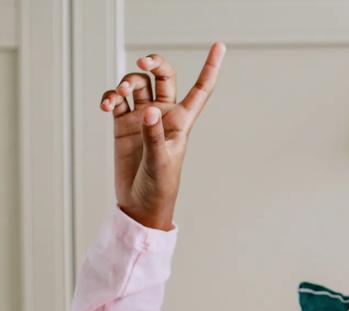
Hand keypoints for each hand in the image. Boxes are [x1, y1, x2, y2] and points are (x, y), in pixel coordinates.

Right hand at [100, 42, 225, 230]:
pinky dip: (109, 96)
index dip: (210, 67)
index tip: (219, 46)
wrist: (140, 204)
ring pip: (137, 85)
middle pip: (163, 76)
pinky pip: (116, 100)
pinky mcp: (123, 124)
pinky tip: (106, 105)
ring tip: (119, 94)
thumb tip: (149, 111)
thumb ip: (154, 136)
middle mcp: (164, 115)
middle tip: (142, 64)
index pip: (200, 88)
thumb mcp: (161, 163)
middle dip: (153, 64)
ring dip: (126, 81)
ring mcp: (142, 118)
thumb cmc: (160, 187)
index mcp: (182, 121)